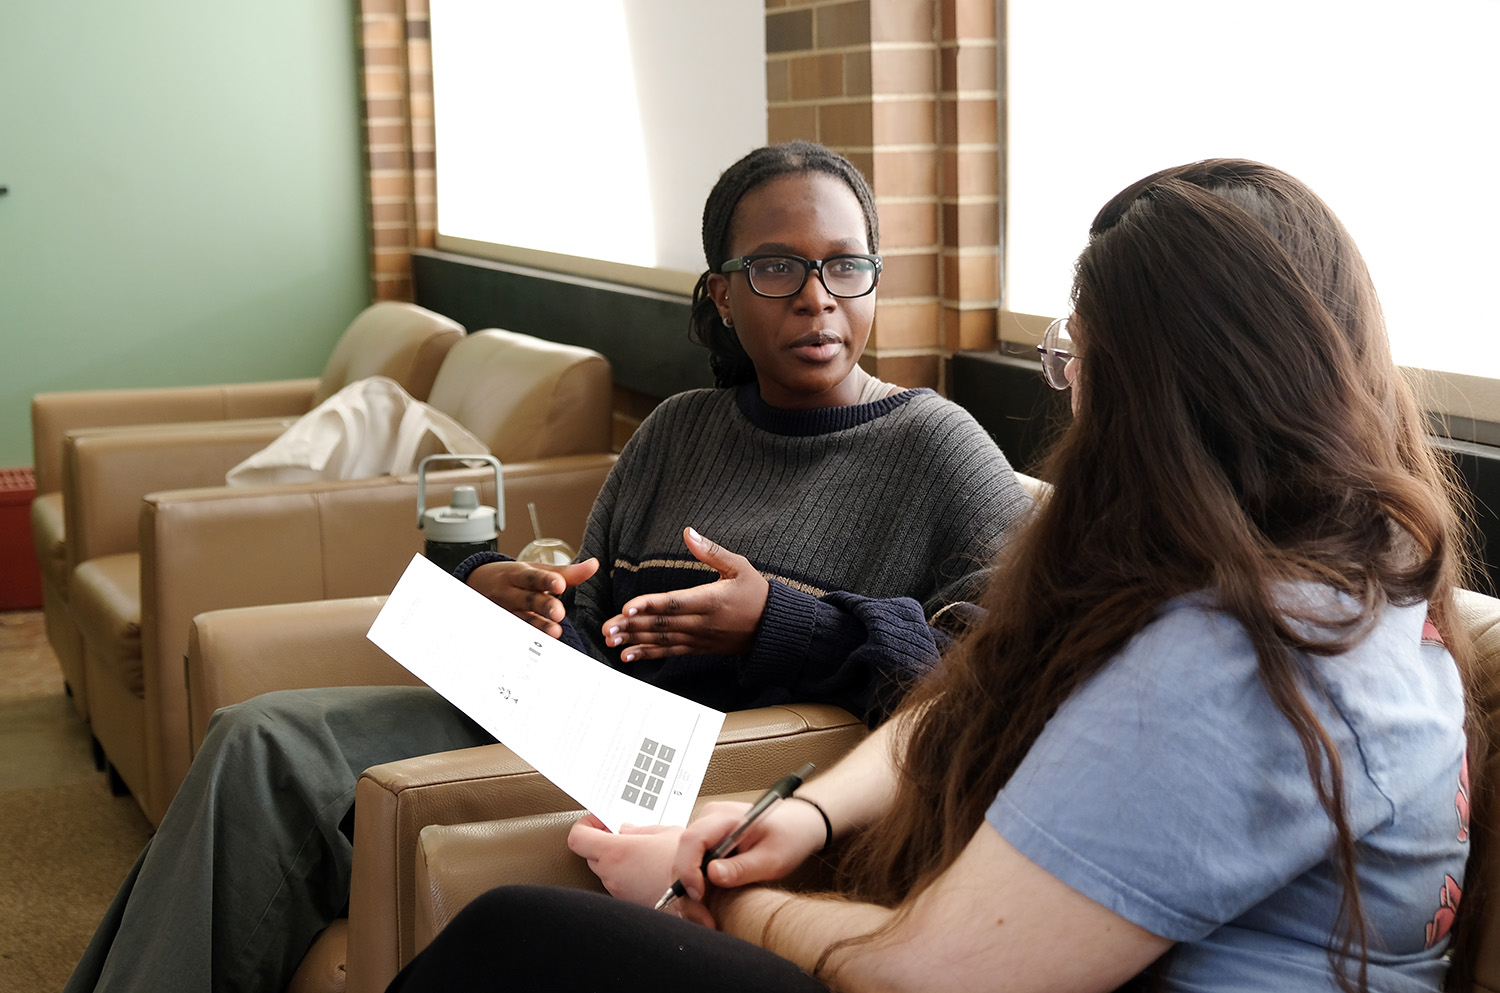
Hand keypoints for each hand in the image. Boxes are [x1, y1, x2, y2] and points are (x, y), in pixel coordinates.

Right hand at [465, 557, 598, 637]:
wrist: (476, 585)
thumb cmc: (513, 577)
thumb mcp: (535, 571)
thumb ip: (566, 572)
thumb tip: (595, 565)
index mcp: (518, 574)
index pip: (533, 577)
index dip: (546, 581)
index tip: (560, 585)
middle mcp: (509, 593)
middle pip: (527, 599)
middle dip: (543, 606)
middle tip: (560, 613)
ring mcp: (504, 612)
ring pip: (520, 620)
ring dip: (537, 627)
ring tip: (555, 633)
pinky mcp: (501, 626)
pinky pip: (513, 634)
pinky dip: (524, 640)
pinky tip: (537, 648)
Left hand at [566, 813, 682, 906]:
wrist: (701, 900)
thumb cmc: (687, 865)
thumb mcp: (668, 834)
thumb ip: (641, 830)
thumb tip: (626, 830)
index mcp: (616, 852)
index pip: (578, 838)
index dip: (586, 825)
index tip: (600, 820)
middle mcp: (612, 874)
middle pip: (591, 854)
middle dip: (603, 840)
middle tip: (621, 832)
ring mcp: (619, 892)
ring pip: (605, 870)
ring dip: (616, 859)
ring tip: (641, 850)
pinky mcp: (629, 903)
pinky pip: (619, 884)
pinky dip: (627, 874)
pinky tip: (648, 868)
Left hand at [601, 528, 769, 660]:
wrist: (774, 627)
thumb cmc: (756, 592)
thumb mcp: (739, 566)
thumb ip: (711, 551)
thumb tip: (689, 532)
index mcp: (710, 600)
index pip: (674, 603)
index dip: (649, 605)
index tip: (626, 607)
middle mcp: (702, 622)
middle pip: (662, 624)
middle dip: (632, 626)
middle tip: (606, 628)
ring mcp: (700, 638)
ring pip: (662, 640)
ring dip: (634, 640)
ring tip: (610, 640)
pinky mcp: (699, 648)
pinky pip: (670, 652)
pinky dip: (648, 654)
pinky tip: (628, 655)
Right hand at [667, 799, 825, 908]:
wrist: (798, 826)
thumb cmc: (789, 836)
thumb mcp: (772, 858)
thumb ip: (742, 867)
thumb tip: (712, 875)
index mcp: (725, 816)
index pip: (692, 840)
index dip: (689, 870)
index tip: (699, 896)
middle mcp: (709, 820)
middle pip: (682, 854)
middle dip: (687, 889)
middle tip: (703, 918)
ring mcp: (707, 831)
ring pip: (684, 863)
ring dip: (690, 893)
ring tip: (706, 918)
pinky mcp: (707, 844)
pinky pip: (693, 866)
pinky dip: (696, 888)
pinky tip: (708, 906)